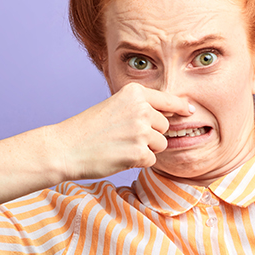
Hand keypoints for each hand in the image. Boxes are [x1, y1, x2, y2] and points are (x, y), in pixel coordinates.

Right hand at [48, 83, 195, 180]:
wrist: (66, 147)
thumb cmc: (88, 129)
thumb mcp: (114, 106)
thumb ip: (140, 107)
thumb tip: (172, 112)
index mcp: (134, 93)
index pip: (167, 99)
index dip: (180, 106)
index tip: (189, 110)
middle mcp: (141, 108)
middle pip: (164, 125)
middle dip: (151, 134)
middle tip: (124, 136)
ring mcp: (141, 130)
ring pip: (160, 144)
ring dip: (145, 149)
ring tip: (121, 146)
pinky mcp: (138, 152)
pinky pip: (151, 160)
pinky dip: (138, 162)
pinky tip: (119, 156)